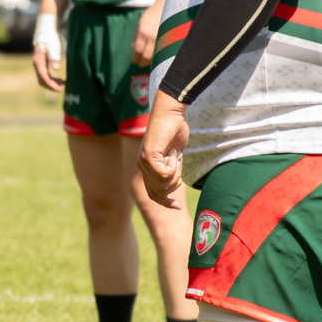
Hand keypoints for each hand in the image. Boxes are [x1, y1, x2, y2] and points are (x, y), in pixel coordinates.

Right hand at [31, 13, 62, 92]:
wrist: (46, 31)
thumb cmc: (50, 39)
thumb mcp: (53, 47)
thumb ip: (54, 58)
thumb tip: (56, 68)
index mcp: (38, 62)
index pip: (44, 78)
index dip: (51, 85)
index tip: (59, 89)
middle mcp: (37, 65)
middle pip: (42, 80)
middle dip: (51, 86)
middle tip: (62, 88)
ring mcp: (39, 65)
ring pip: (43, 78)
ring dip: (52, 83)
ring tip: (63, 83)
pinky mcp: (42, 64)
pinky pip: (45, 75)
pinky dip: (52, 79)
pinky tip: (60, 79)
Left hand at [131, 2, 162, 66]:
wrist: (166, 6)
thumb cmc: (152, 14)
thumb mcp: (141, 23)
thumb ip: (137, 36)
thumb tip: (133, 48)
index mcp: (143, 31)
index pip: (137, 49)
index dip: (135, 57)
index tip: (135, 61)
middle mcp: (152, 35)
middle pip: (146, 55)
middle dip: (143, 62)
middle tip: (141, 64)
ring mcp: (162, 37)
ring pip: (156, 56)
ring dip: (152, 61)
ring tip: (148, 63)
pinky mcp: (170, 38)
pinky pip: (164, 51)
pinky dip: (160, 56)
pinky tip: (157, 58)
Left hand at [138, 93, 189, 208]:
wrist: (170, 114)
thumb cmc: (174, 131)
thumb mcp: (174, 156)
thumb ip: (171, 170)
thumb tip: (173, 185)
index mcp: (146, 167)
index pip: (153, 194)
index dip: (165, 202)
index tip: (177, 207)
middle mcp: (142, 166)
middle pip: (158, 193)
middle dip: (173, 186)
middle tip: (179, 171)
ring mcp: (144, 162)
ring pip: (163, 185)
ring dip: (175, 175)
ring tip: (176, 159)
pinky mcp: (149, 156)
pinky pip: (164, 174)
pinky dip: (174, 167)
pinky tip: (174, 155)